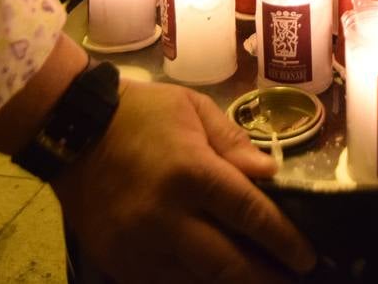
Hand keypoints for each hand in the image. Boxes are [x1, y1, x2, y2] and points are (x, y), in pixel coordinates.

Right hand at [52, 79, 315, 283]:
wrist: (70, 129)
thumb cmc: (140, 114)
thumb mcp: (193, 110)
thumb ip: (234, 144)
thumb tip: (271, 175)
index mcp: (191, 173)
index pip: (251, 216)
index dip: (284, 241)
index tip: (307, 257)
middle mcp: (167, 217)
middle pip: (229, 266)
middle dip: (266, 279)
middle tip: (293, 282)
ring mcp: (140, 246)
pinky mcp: (118, 263)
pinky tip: (213, 282)